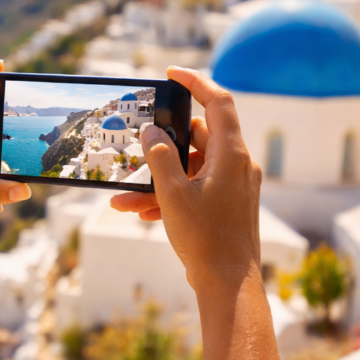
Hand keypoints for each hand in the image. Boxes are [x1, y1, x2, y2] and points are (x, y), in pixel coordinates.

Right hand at [110, 67, 261, 295]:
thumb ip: (159, 157)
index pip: (218, 102)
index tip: (171, 74)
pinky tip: (136, 212)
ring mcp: (231, 186)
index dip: (196, 82)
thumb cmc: (205, 239)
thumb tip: (152, 131)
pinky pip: (192, 190)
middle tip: (136, 145)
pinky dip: (167, 196)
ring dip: (156, 179)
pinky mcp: (224, 205)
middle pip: (196, 137)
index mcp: (230, 155)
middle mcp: (235, 165)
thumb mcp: (173, 194)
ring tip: (124, 197)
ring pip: (189, 169)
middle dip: (160, 146)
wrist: (228, 285)